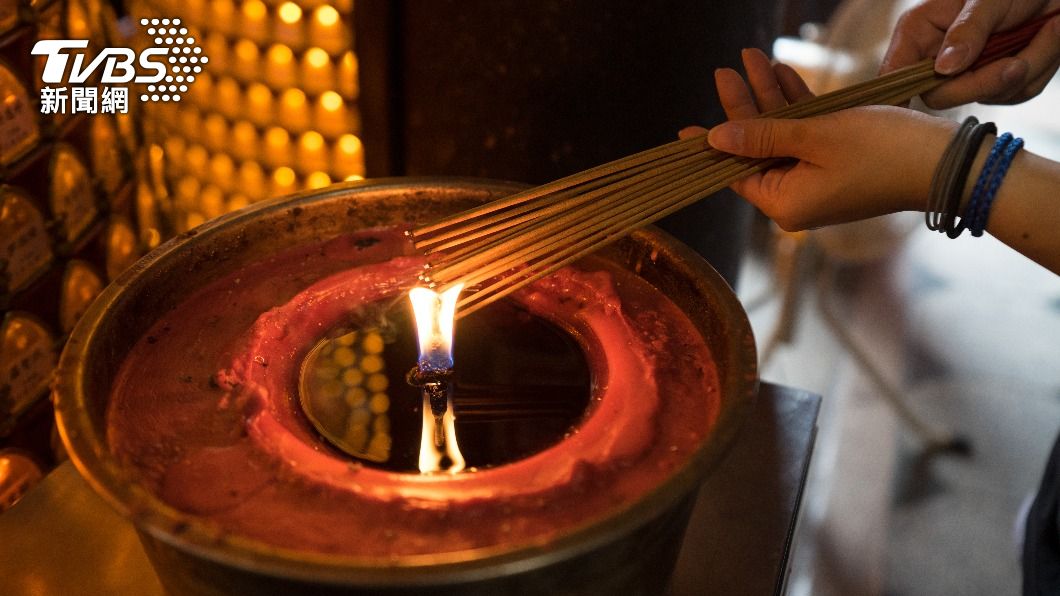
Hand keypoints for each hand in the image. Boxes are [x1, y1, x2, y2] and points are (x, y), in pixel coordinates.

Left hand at [684, 49, 956, 231]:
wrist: (944, 161)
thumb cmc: (880, 151)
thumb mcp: (814, 137)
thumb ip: (761, 137)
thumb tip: (714, 140)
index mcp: (784, 204)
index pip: (734, 173)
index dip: (711, 146)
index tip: (683, 130)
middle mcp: (796, 198)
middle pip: (755, 149)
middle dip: (742, 106)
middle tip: (724, 70)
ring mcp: (817, 181)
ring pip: (781, 136)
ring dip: (768, 97)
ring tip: (750, 58)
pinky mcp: (837, 164)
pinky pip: (806, 135)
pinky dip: (795, 106)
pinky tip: (780, 72)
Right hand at [881, 0, 1059, 107]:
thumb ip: (967, 30)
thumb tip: (943, 67)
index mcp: (919, 32)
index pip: (894, 74)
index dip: (893, 98)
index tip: (899, 113)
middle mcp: (937, 57)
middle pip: (941, 95)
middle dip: (985, 82)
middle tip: (1018, 63)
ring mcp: (966, 74)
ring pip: (984, 97)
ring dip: (1023, 70)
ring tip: (1045, 31)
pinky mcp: (995, 84)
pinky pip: (1013, 95)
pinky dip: (1037, 72)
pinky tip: (1044, 41)